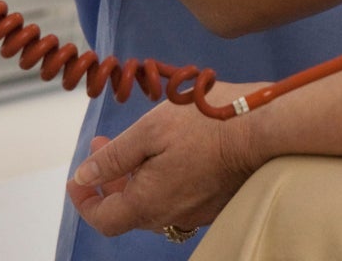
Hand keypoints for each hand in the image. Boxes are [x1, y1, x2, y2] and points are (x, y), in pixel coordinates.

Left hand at [66, 84, 265, 237]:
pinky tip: (166, 153)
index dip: (84, 200)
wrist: (264, 128)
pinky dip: (160, 180)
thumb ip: (113, 157)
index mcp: (148, 204)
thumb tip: (84, 177)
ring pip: (153, 204)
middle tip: (102, 146)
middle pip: (127, 211)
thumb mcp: (149, 130)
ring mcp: (195, 212)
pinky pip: (176, 198)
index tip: (77, 178)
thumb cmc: (206, 124)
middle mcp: (169, 217)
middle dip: (108, 181)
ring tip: (134, 145)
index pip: (103, 218)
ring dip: (134, 179)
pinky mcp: (214, 202)